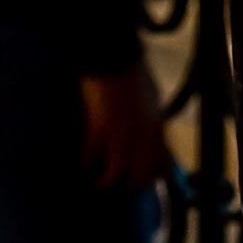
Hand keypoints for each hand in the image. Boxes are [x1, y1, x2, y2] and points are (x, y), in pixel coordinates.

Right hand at [80, 64, 167, 189]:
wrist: (113, 56)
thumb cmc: (131, 72)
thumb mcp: (152, 96)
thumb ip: (153, 117)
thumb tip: (154, 130)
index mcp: (157, 125)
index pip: (163, 163)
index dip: (155, 176)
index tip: (145, 181)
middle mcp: (142, 134)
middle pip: (140, 174)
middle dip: (130, 184)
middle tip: (120, 186)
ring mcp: (120, 133)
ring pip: (116, 173)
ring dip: (105, 181)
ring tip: (97, 183)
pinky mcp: (98, 129)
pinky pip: (90, 158)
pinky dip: (84, 165)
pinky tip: (80, 167)